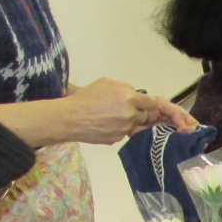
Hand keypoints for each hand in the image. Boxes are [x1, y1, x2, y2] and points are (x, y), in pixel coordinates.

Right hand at [65, 79, 193, 142]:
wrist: (70, 118)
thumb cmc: (86, 97)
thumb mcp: (105, 83)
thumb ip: (124, 87)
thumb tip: (135, 93)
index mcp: (129, 98)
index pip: (151, 102)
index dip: (147, 103)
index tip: (143, 103)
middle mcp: (130, 115)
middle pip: (144, 116)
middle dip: (137, 112)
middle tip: (124, 109)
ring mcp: (124, 129)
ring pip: (134, 125)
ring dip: (128, 122)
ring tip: (112, 117)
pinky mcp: (116, 139)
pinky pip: (123, 133)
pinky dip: (118, 129)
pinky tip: (105, 125)